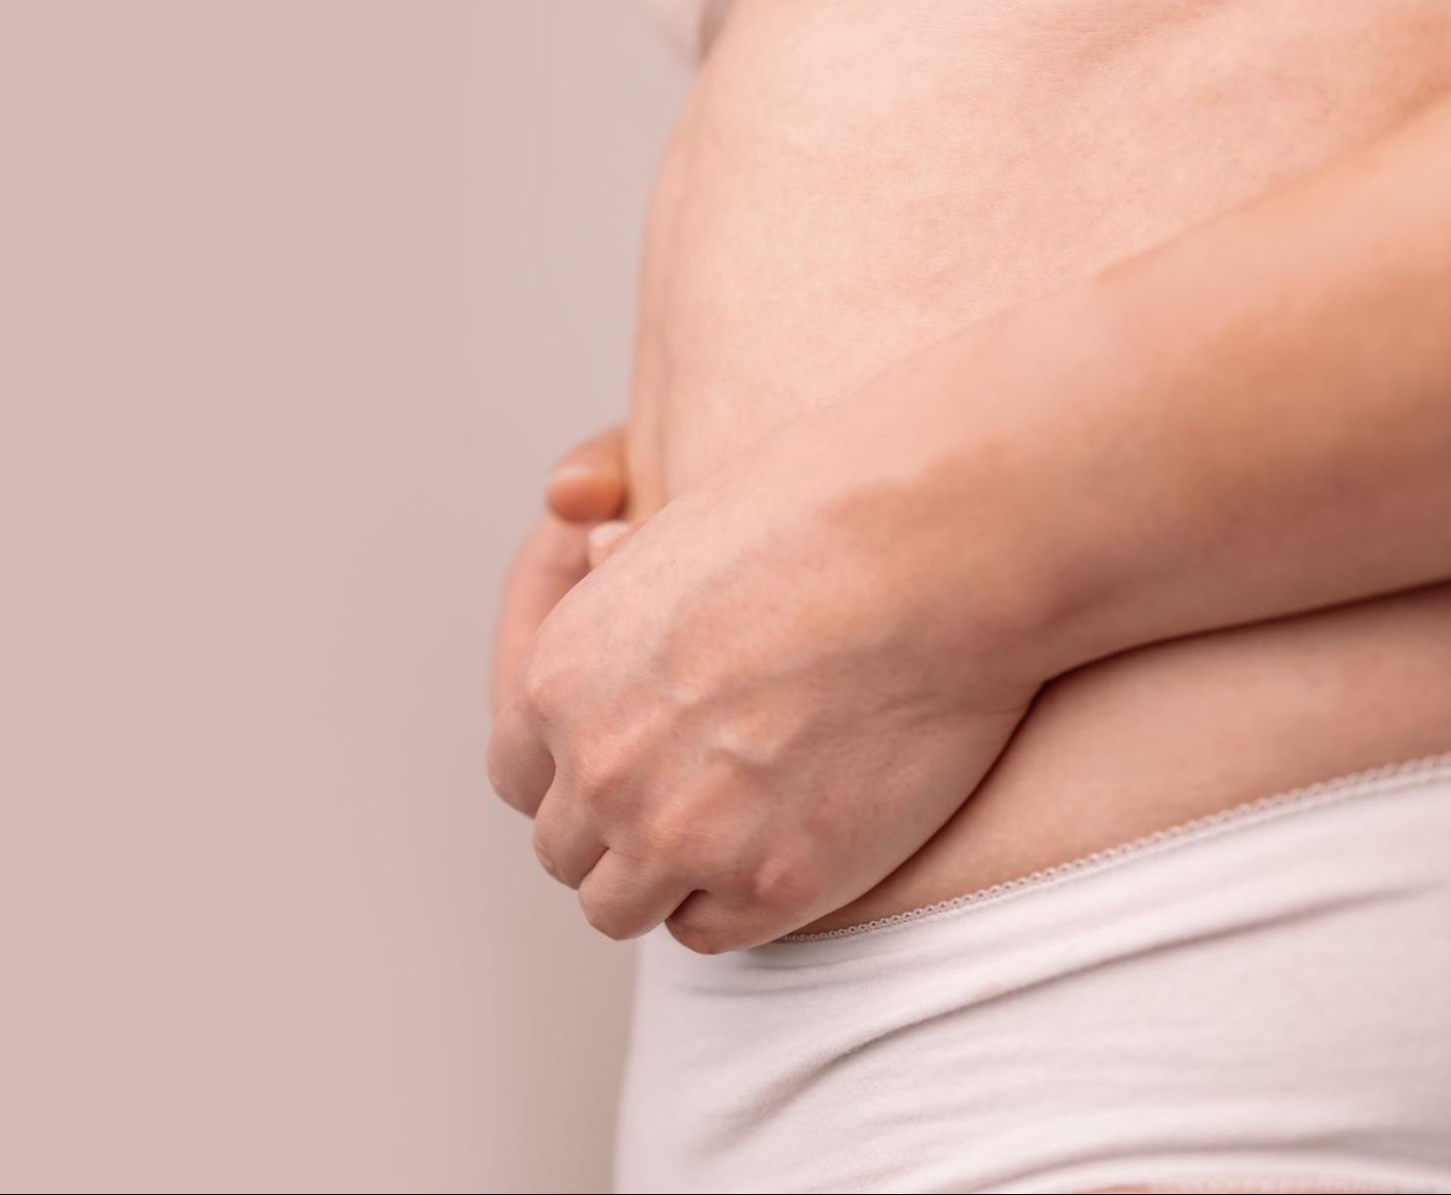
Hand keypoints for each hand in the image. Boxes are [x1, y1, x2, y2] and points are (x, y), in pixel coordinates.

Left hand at [487, 327, 1060, 952]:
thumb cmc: (818, 518)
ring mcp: (680, 835)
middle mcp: (600, 767)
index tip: (626, 772)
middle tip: (694, 805)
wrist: (929, 549)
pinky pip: (709, 933)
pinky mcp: (771, 883)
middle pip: (566, 851)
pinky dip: (732, 903)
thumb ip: (618, 601)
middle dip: (619, 833)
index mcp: (560, 680)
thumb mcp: (672, 542)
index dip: (573, 778)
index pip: (520, 776)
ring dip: (665, 881)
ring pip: (620, 909)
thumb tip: (585, 563)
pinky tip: (779, 852)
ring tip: (733, 836)